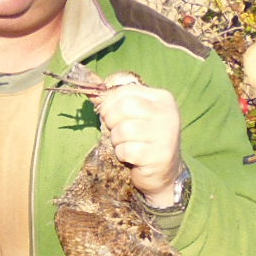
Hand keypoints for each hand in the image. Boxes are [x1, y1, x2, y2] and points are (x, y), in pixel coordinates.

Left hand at [93, 72, 184, 205]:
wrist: (165, 172)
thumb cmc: (144, 140)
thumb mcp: (135, 115)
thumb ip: (115, 100)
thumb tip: (89, 82)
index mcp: (161, 98)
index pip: (125, 91)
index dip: (109, 104)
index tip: (108, 115)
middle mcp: (167, 113)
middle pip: (124, 108)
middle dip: (111, 121)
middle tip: (116, 132)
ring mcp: (165, 134)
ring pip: (123, 130)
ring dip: (117, 140)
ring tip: (126, 145)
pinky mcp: (159, 155)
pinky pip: (127, 150)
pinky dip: (122, 155)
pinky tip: (132, 157)